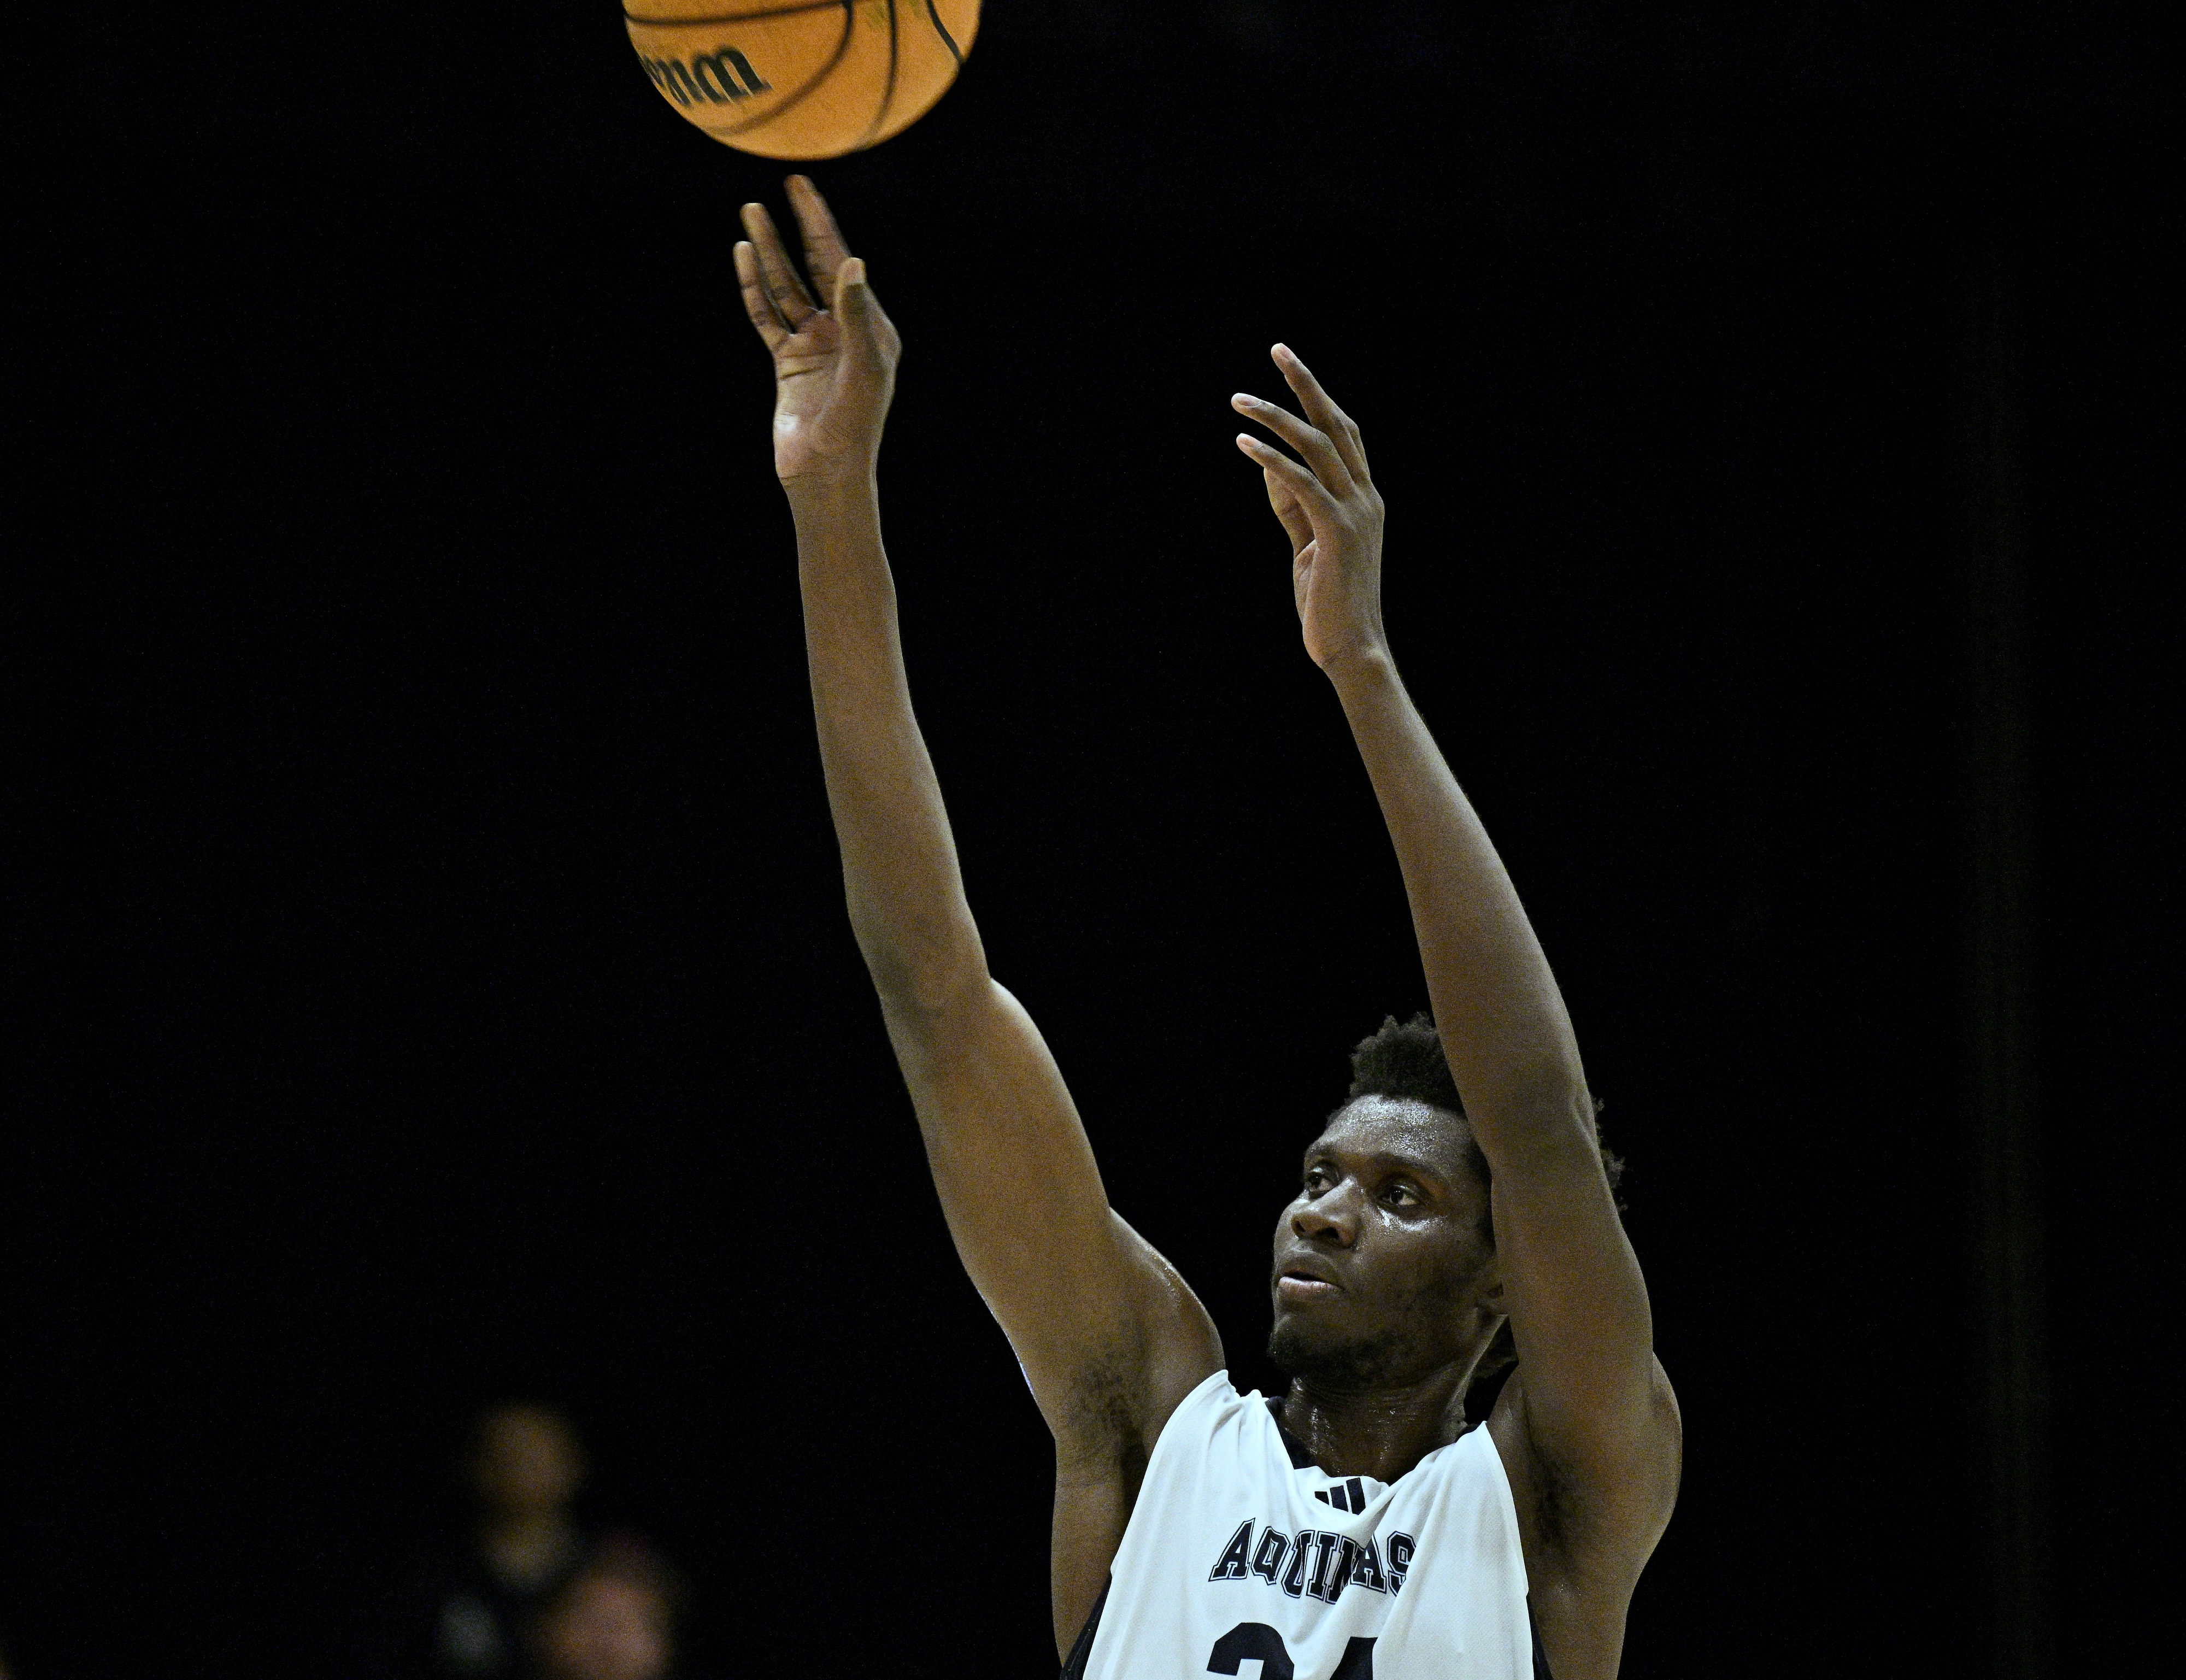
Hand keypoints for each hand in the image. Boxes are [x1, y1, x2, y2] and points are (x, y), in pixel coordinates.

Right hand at [736, 176, 900, 485]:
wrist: (826, 472)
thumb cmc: (855, 424)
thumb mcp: (863, 366)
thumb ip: (856, 314)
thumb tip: (852, 261)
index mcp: (871, 327)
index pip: (843, 263)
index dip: (822, 224)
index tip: (804, 189)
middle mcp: (843, 330)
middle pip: (817, 265)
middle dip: (800, 226)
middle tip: (785, 186)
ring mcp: (814, 345)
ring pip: (787, 287)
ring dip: (770, 252)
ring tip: (751, 212)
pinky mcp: (787, 363)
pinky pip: (767, 317)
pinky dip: (753, 288)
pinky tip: (742, 257)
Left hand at [1233, 347, 1388, 673]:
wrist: (1352, 647)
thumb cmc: (1328, 602)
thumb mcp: (1309, 545)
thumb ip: (1295, 506)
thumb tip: (1269, 466)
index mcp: (1365, 499)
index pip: (1345, 434)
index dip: (1319, 398)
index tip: (1290, 368)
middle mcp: (1367, 498)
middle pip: (1337, 424)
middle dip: (1306, 384)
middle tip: (1277, 349)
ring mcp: (1355, 513)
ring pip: (1317, 446)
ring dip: (1275, 417)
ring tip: (1240, 399)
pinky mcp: (1336, 532)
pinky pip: (1301, 483)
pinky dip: (1270, 459)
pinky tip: (1243, 444)